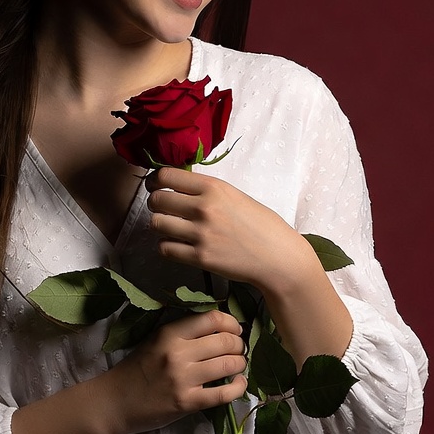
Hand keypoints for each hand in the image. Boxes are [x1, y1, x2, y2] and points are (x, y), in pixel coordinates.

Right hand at [103, 309, 246, 433]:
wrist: (115, 401)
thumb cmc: (137, 368)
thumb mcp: (155, 340)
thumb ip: (183, 332)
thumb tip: (221, 328)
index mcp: (170, 333)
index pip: (212, 319)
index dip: (231, 323)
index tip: (235, 330)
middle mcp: (177, 353)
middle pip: (225, 341)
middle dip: (239, 345)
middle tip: (239, 349)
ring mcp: (183, 379)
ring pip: (228, 365)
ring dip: (240, 364)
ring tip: (238, 365)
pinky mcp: (187, 403)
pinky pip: (224, 393)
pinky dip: (239, 388)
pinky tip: (240, 384)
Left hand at [145, 167, 318, 296]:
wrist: (278, 257)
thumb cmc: (261, 225)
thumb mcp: (235, 196)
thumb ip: (206, 191)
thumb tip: (177, 188)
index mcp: (214, 187)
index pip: (166, 176)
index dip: (155, 181)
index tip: (155, 186)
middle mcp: (204, 208)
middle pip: (157, 200)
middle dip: (156, 203)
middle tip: (163, 208)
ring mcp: (201, 234)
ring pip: (156, 224)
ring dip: (160, 225)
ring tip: (171, 227)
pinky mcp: (200, 258)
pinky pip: (165, 248)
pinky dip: (167, 246)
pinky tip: (178, 245)